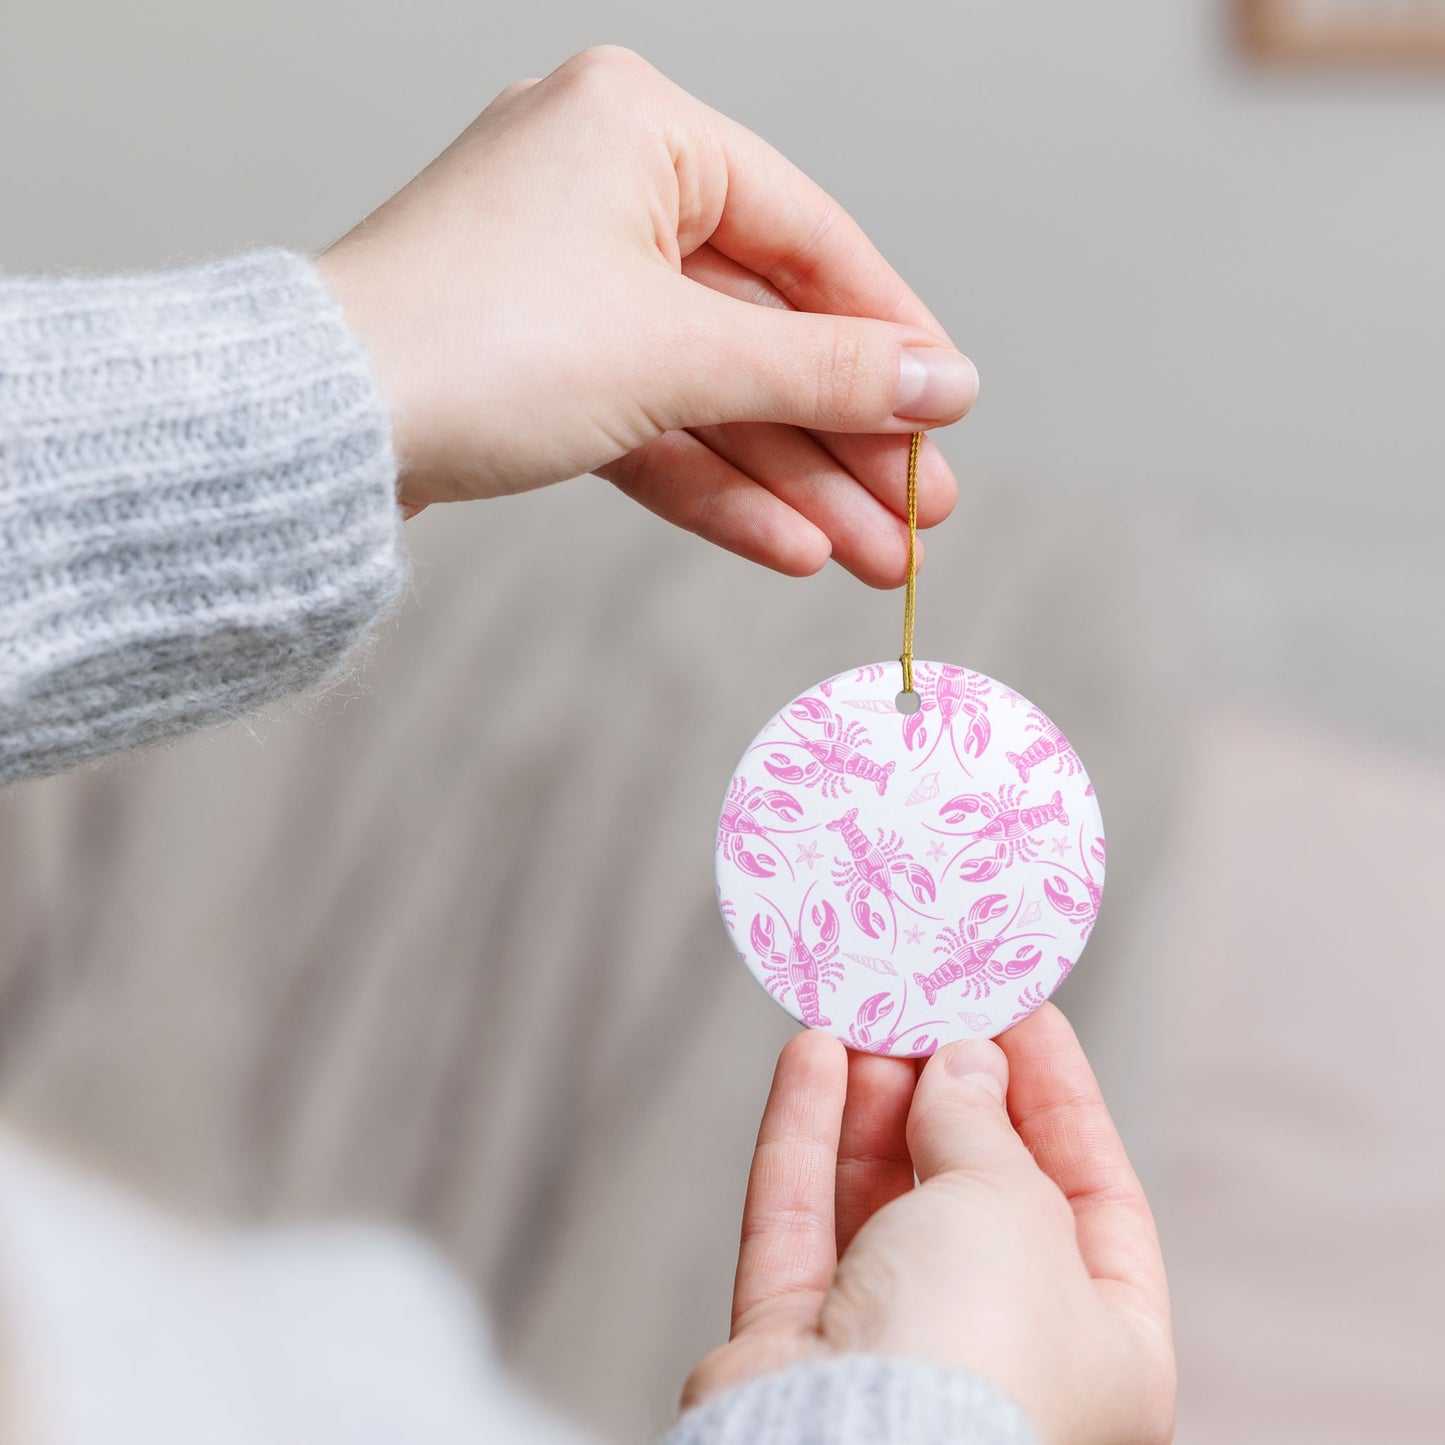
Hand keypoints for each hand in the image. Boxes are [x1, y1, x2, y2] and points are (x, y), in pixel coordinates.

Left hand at [316, 45, 976, 584]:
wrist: (313, 434)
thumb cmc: (475, 343)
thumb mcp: (679, 354)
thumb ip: (822, 371)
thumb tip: (943, 384)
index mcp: (638, 129)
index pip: (807, 238)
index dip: (889, 335)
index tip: (949, 412)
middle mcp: (602, 193)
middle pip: (762, 330)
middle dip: (844, 438)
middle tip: (919, 516)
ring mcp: (565, 285)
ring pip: (711, 393)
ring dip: (793, 481)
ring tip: (875, 558)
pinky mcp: (536, 368)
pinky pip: (650, 425)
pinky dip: (715, 486)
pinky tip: (791, 546)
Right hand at [684, 1005, 1174, 1444]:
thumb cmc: (974, 1356)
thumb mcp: (1012, 1204)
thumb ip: (983, 1124)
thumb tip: (962, 1064)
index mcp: (1106, 1349)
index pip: (1096, 1193)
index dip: (1058, 1095)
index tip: (1019, 1012)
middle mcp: (1001, 1353)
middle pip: (976, 1192)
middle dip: (949, 1092)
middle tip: (927, 1007)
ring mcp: (892, 1353)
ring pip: (881, 1202)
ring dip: (872, 1104)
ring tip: (865, 1020)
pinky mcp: (796, 1346)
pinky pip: (802, 1222)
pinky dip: (805, 1137)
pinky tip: (809, 1058)